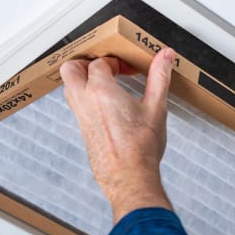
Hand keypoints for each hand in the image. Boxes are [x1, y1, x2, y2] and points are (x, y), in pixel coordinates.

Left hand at [60, 49, 175, 222]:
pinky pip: (76, 106)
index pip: (99, 63)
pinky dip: (85, 98)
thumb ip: (159, 77)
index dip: (115, 61)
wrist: (130, 178)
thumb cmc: (141, 149)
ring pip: (70, 88)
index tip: (128, 68)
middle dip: (85, 63)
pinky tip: (106, 106)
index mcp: (101, 91)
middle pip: (71, 69)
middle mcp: (85, 102)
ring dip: (83, 81)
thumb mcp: (156, 107)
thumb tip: (165, 56)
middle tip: (105, 67)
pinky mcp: (83, 131)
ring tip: (105, 84)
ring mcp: (81, 118)